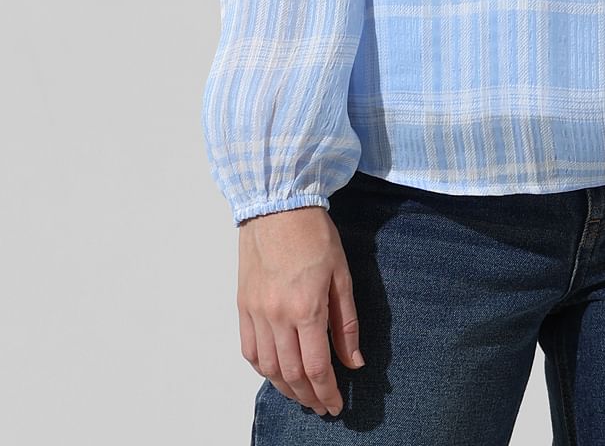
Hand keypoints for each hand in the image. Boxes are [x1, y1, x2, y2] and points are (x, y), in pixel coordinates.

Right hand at [237, 204, 364, 416]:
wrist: (277, 206)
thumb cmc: (314, 234)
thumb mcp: (341, 275)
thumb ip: (347, 323)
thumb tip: (354, 361)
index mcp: (306, 308)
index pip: (316, 368)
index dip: (327, 393)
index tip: (336, 406)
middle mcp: (277, 316)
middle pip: (291, 375)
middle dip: (309, 397)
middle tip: (322, 406)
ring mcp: (256, 312)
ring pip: (268, 368)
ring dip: (286, 388)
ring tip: (302, 395)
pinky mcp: (243, 306)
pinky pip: (249, 350)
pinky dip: (263, 369)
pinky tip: (276, 372)